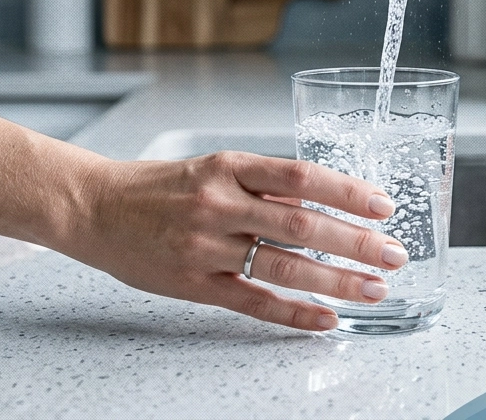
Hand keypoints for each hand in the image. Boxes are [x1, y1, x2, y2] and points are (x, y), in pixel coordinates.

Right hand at [63, 151, 407, 331]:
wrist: (92, 208)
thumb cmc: (156, 187)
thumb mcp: (211, 167)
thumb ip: (262, 185)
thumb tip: (322, 203)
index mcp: (228, 166)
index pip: (301, 177)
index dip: (347, 192)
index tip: (383, 205)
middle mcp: (219, 204)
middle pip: (301, 224)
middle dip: (355, 242)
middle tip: (393, 254)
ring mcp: (206, 246)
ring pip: (283, 265)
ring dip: (336, 280)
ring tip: (373, 289)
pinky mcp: (194, 284)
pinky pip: (253, 301)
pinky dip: (293, 312)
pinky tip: (325, 319)